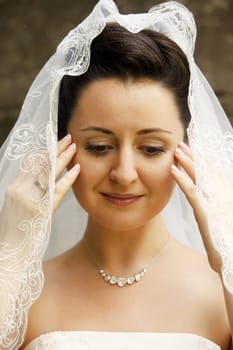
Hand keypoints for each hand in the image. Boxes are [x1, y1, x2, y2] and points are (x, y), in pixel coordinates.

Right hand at [0, 134, 79, 246]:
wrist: (10, 252)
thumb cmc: (16, 230)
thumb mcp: (17, 206)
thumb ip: (27, 191)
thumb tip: (42, 178)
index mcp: (13, 187)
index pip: (30, 163)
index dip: (44, 151)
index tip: (54, 142)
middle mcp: (19, 190)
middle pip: (39, 164)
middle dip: (55, 149)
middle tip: (68, 138)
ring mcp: (29, 200)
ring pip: (48, 173)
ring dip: (62, 159)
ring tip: (73, 147)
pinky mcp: (41, 211)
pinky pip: (57, 191)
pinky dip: (67, 179)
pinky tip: (77, 169)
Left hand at [171, 141, 222, 273]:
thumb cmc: (230, 248)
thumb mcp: (224, 225)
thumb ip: (217, 213)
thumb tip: (210, 208)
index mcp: (226, 198)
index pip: (214, 175)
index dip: (203, 162)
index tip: (193, 152)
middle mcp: (222, 197)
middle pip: (206, 171)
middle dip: (194, 156)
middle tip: (182, 145)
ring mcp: (214, 203)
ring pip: (199, 177)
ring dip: (187, 162)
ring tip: (176, 151)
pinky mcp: (206, 213)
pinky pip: (192, 192)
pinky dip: (182, 179)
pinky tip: (173, 170)